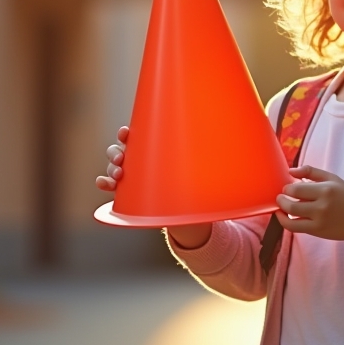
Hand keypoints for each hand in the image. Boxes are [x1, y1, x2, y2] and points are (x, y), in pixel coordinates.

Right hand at [95, 126, 210, 249]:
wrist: (191, 211)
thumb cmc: (198, 184)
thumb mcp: (206, 169)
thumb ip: (213, 156)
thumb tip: (239, 141)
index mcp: (159, 149)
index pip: (140, 136)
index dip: (129, 133)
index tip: (127, 133)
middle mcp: (144, 160)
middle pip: (123, 149)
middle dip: (118, 151)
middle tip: (123, 158)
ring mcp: (135, 176)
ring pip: (116, 166)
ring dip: (112, 167)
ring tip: (118, 174)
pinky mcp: (130, 193)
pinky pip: (113, 187)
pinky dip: (105, 183)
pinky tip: (104, 184)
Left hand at [276, 166, 343, 260]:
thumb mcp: (332, 178)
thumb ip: (311, 171)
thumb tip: (290, 171)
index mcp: (325, 190)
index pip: (296, 189)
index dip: (287, 188)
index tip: (287, 187)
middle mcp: (322, 206)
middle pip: (291, 204)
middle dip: (281, 200)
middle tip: (280, 197)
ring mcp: (319, 221)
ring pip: (291, 218)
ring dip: (281, 211)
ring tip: (280, 207)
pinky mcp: (317, 231)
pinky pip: (295, 228)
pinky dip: (285, 222)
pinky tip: (284, 217)